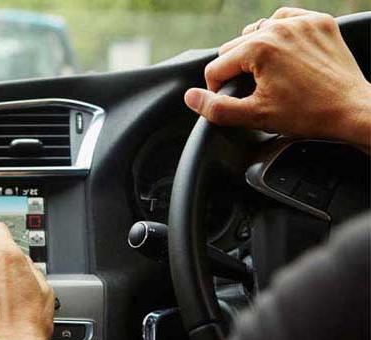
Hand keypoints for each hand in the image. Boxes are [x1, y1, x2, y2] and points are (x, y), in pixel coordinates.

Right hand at [184, 7, 370, 146]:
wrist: (353, 110)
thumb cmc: (309, 114)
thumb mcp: (256, 116)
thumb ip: (217, 108)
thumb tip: (191, 98)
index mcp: (259, 48)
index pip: (217, 66)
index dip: (217, 88)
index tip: (230, 100)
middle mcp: (278, 28)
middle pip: (235, 47)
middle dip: (236, 69)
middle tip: (252, 91)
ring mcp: (301, 23)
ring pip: (258, 31)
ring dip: (255, 50)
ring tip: (266, 73)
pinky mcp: (319, 22)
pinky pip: (286, 19)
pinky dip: (279, 34)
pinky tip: (283, 53)